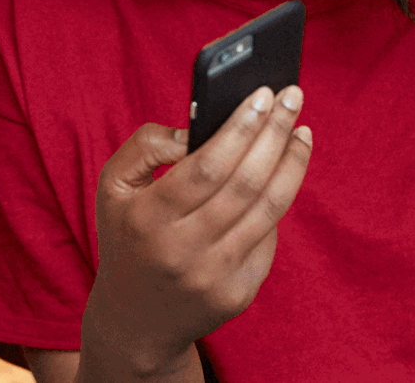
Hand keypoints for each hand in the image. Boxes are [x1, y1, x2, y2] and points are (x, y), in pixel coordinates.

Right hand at [81, 86, 311, 379]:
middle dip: (275, 134)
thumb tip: (198, 129)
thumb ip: (146, 146)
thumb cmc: (129, 235)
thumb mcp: (113, 187)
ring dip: (292, 163)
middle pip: (245, 185)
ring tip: (301, 132)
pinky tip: (282, 172)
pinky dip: (278, 199)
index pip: (205, 168)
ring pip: (268, 210)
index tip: (264, 94)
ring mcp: (214, 277)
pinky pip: (268, 236)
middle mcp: (182, 253)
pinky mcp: (238, 294)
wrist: (135, 320)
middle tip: (293, 96)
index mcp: (147, 220)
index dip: (240, 129)